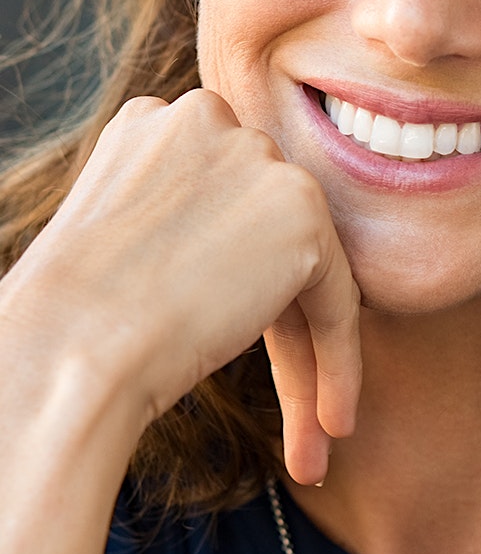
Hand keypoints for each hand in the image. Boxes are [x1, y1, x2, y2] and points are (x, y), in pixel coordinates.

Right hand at [4, 88, 359, 481]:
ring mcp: (260, 160)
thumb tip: (229, 253)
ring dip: (308, 354)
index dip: (229, 279)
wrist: (67, 346)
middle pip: (264, 235)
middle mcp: (213, 120)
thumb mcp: (121, 234)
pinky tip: (331, 424)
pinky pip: (337, 298)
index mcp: (159, 122)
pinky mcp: (302, 211)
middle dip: (273, 318)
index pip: (222, 205)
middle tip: (284, 398)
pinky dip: (339, 363)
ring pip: (304, 268)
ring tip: (313, 433)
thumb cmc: (71, 315)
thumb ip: (184, 219)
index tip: (222, 337)